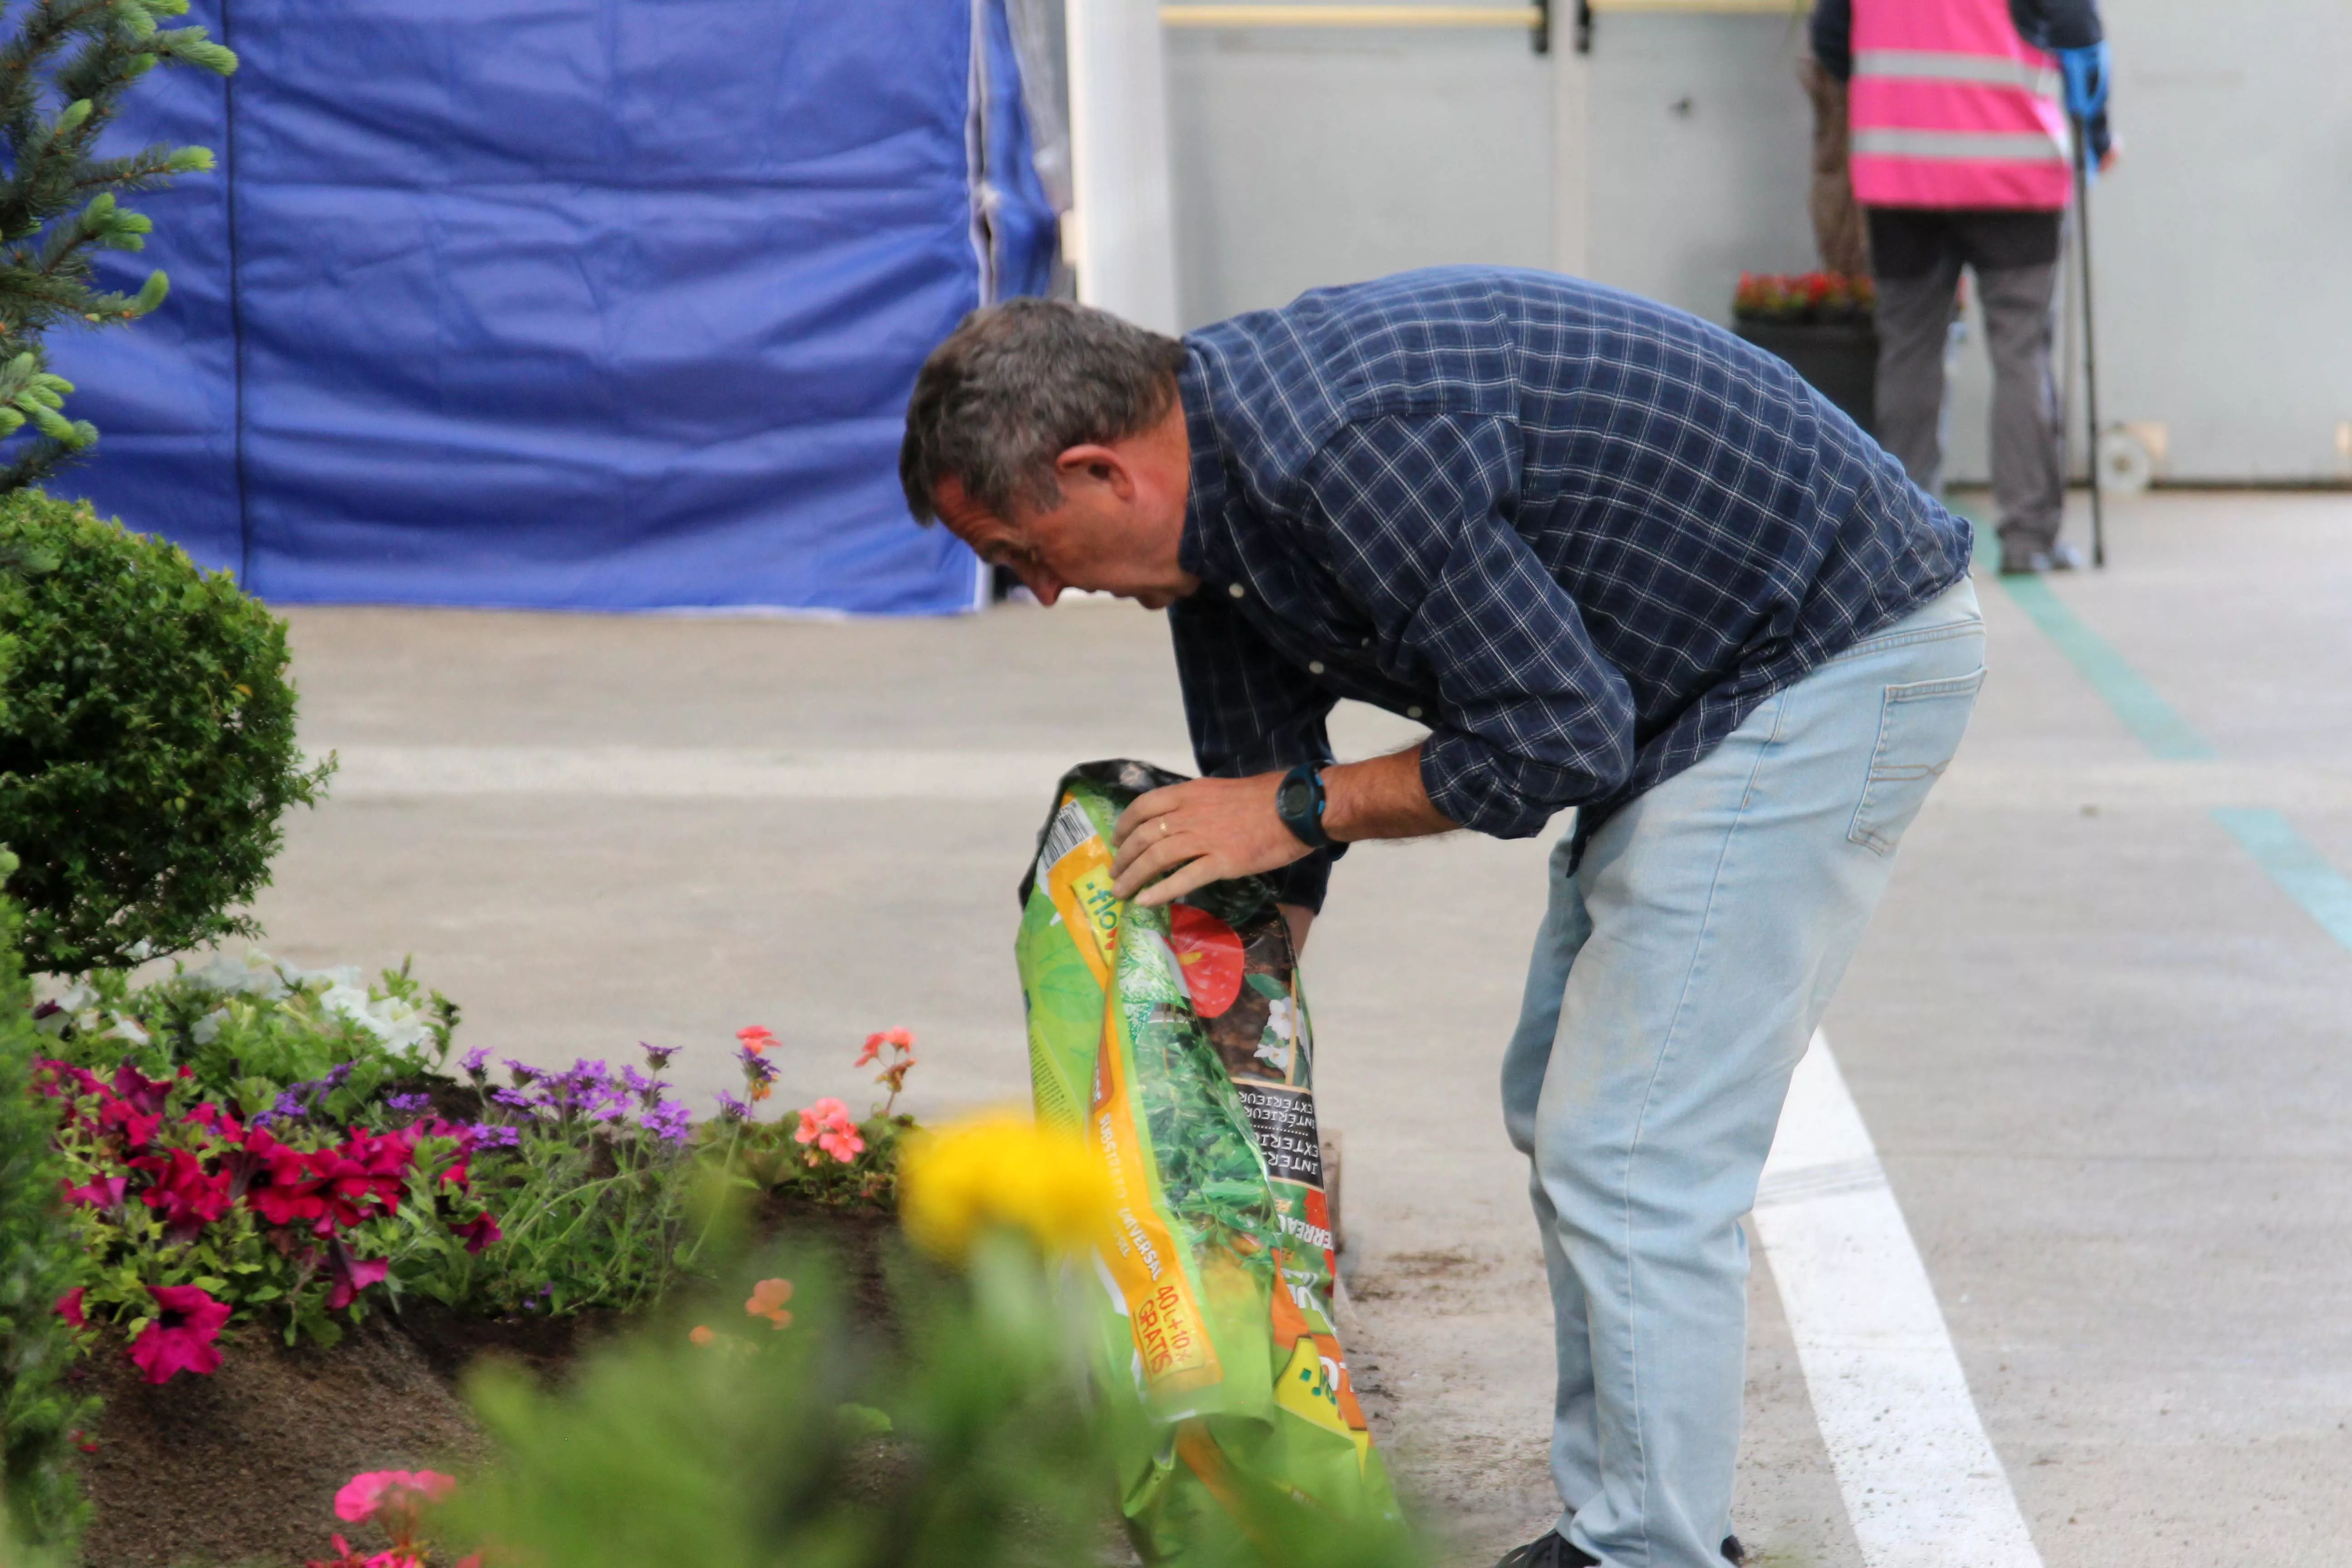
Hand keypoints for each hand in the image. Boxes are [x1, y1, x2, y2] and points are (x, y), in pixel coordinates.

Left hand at [1110, 773, 1310, 907]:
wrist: (1299, 807)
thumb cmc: (1269, 796)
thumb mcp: (1224, 789)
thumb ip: (1201, 803)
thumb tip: (1185, 817)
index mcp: (1192, 793)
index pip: (1144, 805)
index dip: (1125, 824)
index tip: (1117, 840)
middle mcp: (1191, 814)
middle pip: (1144, 835)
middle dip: (1124, 857)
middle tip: (1115, 874)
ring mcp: (1206, 838)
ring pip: (1156, 857)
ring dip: (1133, 876)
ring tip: (1121, 892)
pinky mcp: (1223, 862)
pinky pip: (1184, 878)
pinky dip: (1161, 891)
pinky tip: (1146, 902)